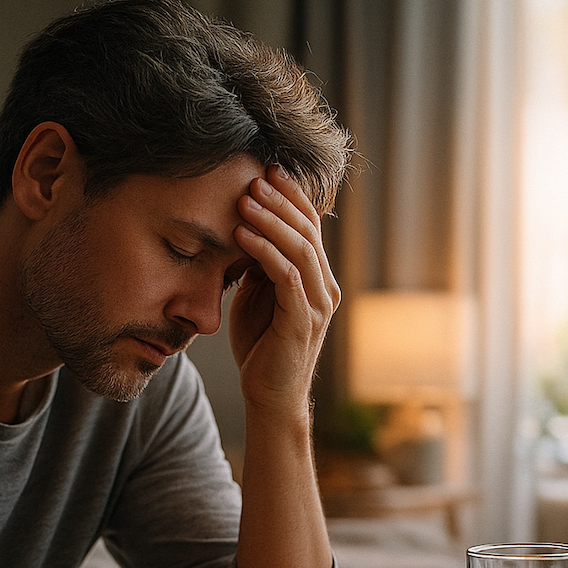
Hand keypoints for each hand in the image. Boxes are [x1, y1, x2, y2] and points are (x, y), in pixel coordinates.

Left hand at [230, 165, 340, 420]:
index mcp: (318, 279)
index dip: (291, 197)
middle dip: (281, 200)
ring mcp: (317, 305)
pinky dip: (264, 251)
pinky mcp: (302, 321)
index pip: (309, 227)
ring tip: (245, 198)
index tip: (266, 170)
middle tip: (255, 175)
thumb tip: (247, 228)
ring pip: (300, 249)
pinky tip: (242, 235)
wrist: (269, 397)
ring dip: (271, 220)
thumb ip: (260, 266)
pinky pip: (287, 276)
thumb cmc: (261, 348)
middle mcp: (325, 288)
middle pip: (308, 231)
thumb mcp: (258, 296)